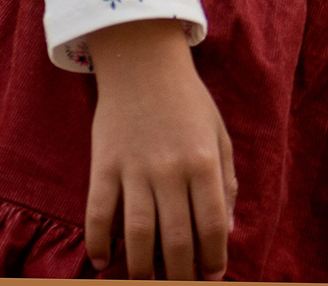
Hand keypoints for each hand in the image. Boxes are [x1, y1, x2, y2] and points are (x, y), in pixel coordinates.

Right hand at [85, 19, 235, 279]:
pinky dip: (98, 242)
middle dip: (179, 274)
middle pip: (176, 238)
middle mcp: (171, 169)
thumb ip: (227, 182)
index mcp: (205, 162)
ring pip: (137, 233)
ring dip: (141, 268)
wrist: (144, 64)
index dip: (214, 258)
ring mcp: (135, 168)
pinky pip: (98, 213)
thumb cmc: (188, 103)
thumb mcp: (219, 135)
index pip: (213, 224)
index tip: (212, 276)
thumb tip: (229, 230)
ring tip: (145, 284)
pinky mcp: (103, 165)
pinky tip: (104, 262)